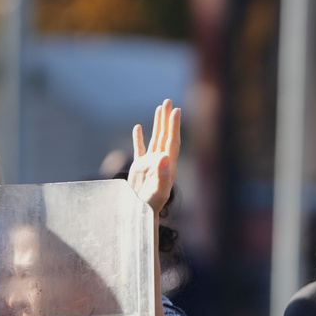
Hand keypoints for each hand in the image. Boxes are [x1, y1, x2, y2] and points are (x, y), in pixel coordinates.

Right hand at [128, 98, 180, 216]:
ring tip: (160, 108)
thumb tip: (163, 156)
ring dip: (157, 124)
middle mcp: (161, 162)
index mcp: (168, 165)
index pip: (172, 141)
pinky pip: (139, 149)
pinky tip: (139, 127)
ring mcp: (150, 164)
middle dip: (167, 119)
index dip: (174, 126)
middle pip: (165, 136)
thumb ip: (163, 174)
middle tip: (168, 101)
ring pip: (155, 139)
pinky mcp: (139, 168)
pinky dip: (139, 138)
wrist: (141, 213)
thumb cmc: (151, 206)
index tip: (176, 111)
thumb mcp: (158, 191)